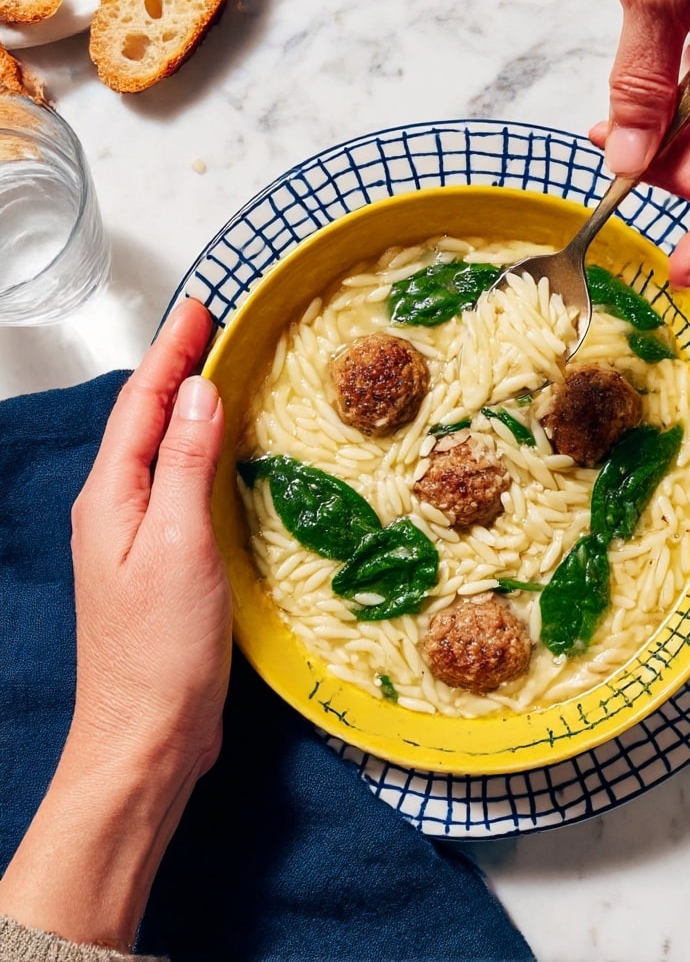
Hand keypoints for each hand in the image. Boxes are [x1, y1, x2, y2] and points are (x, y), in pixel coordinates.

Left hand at [71, 296, 229, 777]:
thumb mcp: (179, 543)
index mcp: (111, 496)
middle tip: (214, 328)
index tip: (199, 307)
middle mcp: (115, 510)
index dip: (170, 351)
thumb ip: (186, 463)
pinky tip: (225, 454)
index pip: (141, 404)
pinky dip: (201, 453)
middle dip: (175, 368)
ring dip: (187, 407)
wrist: (147, 736)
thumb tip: (199, 390)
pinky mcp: (162, 564)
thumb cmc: (160, 648)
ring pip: (162, 453)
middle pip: (145, 421)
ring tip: (222, 372)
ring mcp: (135, 539)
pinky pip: (180, 487)